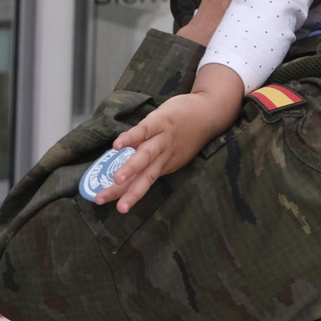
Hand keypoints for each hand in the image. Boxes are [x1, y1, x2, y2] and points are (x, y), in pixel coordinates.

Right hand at [97, 85, 239, 212]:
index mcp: (165, 166)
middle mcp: (164, 156)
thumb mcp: (174, 152)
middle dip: (127, 192)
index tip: (116, 209)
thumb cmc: (188, 133)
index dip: (128, 196)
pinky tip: (118, 145)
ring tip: (117, 180)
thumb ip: (153, 159)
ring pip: (146, 156)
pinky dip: (131, 137)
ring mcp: (163, 138)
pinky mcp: (161, 121)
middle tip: (111, 204)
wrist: (209, 111)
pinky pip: (144, 130)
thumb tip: (126, 165)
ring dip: (132, 168)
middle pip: (143, 177)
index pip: (143, 183)